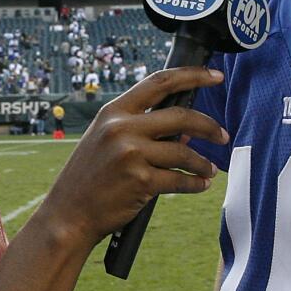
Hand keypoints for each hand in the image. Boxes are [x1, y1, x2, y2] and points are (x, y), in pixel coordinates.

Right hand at [36, 67, 227, 242]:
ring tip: (210, 169)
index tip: (215, 76)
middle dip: (209, 126)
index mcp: (113, 112)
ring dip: (203, 162)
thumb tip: (184, 130)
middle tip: (222, 135)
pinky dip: (195, 183)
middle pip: (181, 116)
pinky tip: (200, 185)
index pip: (159, 82)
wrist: (67, 216)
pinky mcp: (140, 181)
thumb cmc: (88, 179)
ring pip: (184, 151)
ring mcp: (131, 154)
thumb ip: (139, 129)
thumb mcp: (106, 142)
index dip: (192, 75)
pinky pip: (180, 180)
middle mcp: (121, 128)